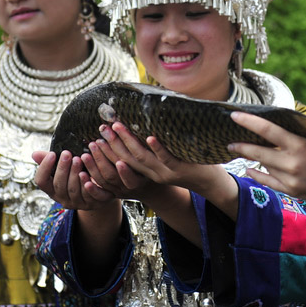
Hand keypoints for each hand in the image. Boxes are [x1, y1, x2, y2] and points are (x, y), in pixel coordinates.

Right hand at [32, 150, 116, 210]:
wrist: (101, 189)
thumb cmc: (79, 173)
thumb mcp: (66, 167)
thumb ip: (52, 161)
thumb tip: (35, 154)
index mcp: (52, 189)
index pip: (42, 182)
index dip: (44, 168)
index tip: (52, 154)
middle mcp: (62, 199)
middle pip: (58, 185)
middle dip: (62, 168)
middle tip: (67, 153)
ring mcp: (77, 203)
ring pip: (73, 190)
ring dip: (74, 174)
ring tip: (78, 159)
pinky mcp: (92, 204)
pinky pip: (88, 196)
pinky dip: (87, 186)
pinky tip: (87, 175)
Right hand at [99, 123, 223, 190]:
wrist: (210, 183)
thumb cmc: (188, 164)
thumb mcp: (167, 158)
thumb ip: (154, 148)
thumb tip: (141, 123)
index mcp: (147, 173)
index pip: (122, 163)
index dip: (107, 152)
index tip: (95, 138)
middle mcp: (153, 174)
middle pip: (126, 160)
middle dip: (112, 145)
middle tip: (101, 129)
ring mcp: (166, 172)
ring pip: (142, 158)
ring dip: (129, 142)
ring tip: (118, 127)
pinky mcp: (180, 169)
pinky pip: (166, 158)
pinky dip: (157, 147)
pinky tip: (150, 137)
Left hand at [228, 112, 305, 220]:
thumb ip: (297, 134)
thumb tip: (275, 127)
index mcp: (300, 145)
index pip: (268, 130)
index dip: (249, 122)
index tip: (234, 115)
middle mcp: (293, 163)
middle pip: (259, 152)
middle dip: (242, 146)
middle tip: (229, 141)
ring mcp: (291, 180)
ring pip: (264, 166)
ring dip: (252, 158)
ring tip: (241, 151)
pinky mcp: (292, 192)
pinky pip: (268, 182)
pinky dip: (257, 175)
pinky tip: (249, 169)